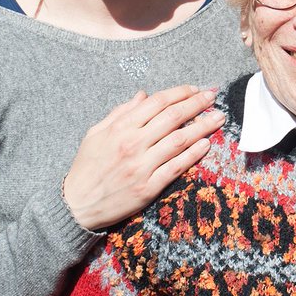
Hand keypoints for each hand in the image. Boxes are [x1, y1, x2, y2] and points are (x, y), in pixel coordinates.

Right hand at [62, 85, 224, 230]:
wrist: (76, 206)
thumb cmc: (86, 167)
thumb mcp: (96, 133)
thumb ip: (120, 112)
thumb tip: (144, 95)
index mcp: (120, 128)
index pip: (157, 103)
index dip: (179, 93)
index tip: (194, 89)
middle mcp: (133, 144)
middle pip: (173, 118)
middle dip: (197, 104)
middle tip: (213, 97)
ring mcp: (142, 167)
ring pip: (180, 140)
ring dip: (203, 126)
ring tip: (219, 117)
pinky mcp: (148, 188)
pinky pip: (177, 167)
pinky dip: (194, 154)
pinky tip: (206, 144)